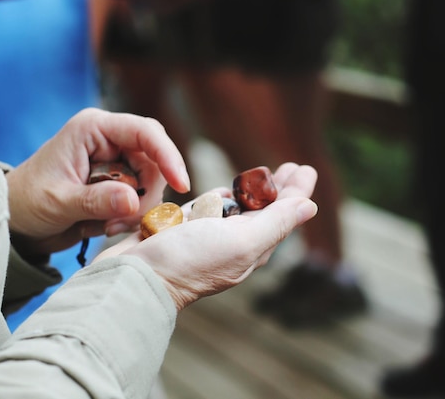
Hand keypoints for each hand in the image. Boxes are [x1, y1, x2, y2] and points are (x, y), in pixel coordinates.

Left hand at [6, 108, 189, 255]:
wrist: (17, 221)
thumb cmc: (28, 202)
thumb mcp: (58, 202)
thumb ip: (96, 201)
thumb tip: (133, 201)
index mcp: (93, 129)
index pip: (144, 132)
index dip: (167, 155)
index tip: (181, 184)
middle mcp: (110, 140)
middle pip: (155, 159)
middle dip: (150, 191)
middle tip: (131, 219)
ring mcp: (117, 161)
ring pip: (153, 181)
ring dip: (140, 208)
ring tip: (110, 226)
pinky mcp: (121, 181)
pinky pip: (144, 196)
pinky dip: (134, 215)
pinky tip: (109, 226)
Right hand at [95, 163, 318, 310]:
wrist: (133, 277)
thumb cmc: (188, 260)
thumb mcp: (241, 240)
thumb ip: (276, 222)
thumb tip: (310, 207)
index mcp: (253, 245)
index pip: (283, 213)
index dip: (295, 190)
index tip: (304, 168)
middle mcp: (234, 242)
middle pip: (263, 208)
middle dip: (278, 187)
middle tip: (291, 167)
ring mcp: (208, 235)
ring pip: (236, 208)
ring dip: (251, 190)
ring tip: (264, 176)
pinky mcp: (183, 229)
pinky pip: (207, 209)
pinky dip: (219, 197)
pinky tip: (226, 190)